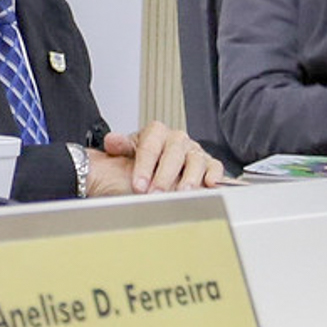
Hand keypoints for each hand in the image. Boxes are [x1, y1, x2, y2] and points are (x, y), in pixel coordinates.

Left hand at [83, 121, 225, 195]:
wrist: (158, 163)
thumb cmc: (145, 158)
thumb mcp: (129, 151)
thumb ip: (121, 146)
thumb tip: (112, 141)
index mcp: (157, 133)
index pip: (150, 147)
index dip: (143, 167)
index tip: (138, 184)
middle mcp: (177, 139)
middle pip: (173, 154)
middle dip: (164, 176)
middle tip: (156, 193)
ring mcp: (194, 151)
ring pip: (195, 160)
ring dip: (189, 178)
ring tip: (182, 193)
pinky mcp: (209, 164)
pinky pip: (215, 167)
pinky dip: (214, 175)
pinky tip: (210, 184)